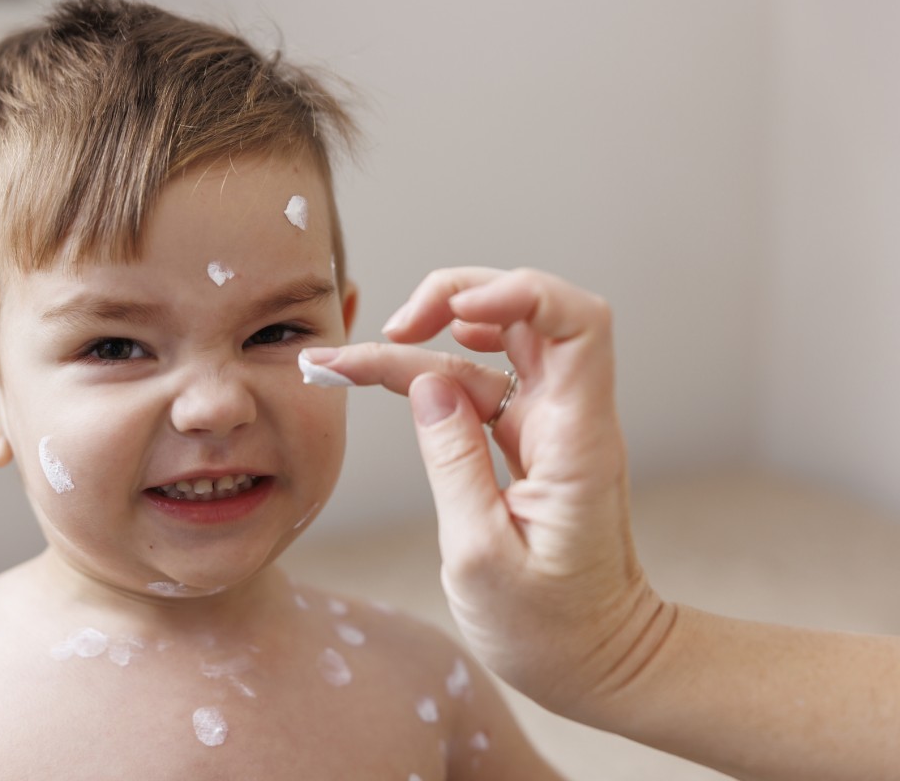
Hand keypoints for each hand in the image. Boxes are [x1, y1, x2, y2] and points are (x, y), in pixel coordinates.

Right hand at [303, 267, 670, 716]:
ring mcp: (548, 427)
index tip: (454, 313)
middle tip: (392, 328)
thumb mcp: (481, 556)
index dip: (519, 291)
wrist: (600, 664)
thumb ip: (453, 462)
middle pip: (529, 313)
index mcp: (577, 440)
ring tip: (355, 358)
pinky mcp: (527, 443)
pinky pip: (476, 390)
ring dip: (427, 338)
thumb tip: (427, 381)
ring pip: (491, 348)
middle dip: (457, 298)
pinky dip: (427, 379)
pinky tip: (382, 377)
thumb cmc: (550, 629)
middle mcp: (569, 419)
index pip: (577, 323)